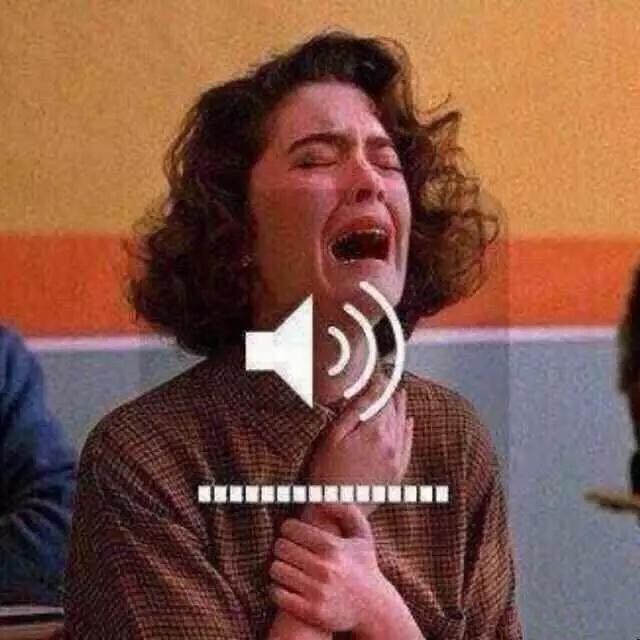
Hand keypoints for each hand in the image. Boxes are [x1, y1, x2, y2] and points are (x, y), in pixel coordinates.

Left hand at [269, 504, 389, 632]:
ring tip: (287, 567)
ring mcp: (317, 592)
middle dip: (282, 546)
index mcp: (332, 546)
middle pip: (280, 547)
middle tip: (288, 550)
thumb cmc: (364, 566)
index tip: (292, 534)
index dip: (288, 529)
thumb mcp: (362, 535)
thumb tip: (322, 499)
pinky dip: (278, 588)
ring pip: (276, 569)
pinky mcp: (310, 612)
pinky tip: (287, 585)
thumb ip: (346, 511)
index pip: (290, 529)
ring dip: (279, 567)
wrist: (374, 610)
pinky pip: (277, 593)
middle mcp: (324, 568)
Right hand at [307, 376, 413, 515]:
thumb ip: (355, 410)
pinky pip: (408, 446)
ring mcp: (396, 460)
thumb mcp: (333, 436)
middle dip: (391, 394)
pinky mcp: (397, 473)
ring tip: (399, 395)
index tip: (378, 373)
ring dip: (401, 409)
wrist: (335, 509)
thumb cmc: (326, 472)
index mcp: (375, 432)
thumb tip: (371, 389)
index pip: (383, 399)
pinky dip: (409, 431)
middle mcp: (392, 444)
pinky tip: (409, 422)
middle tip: (387, 380)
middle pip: (394, 412)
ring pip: (403, 427)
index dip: (381, 384)